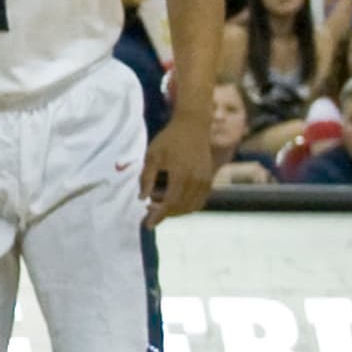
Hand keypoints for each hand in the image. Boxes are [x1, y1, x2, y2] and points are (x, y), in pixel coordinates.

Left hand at [144, 103, 218, 224]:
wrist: (193, 127)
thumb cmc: (169, 140)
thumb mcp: (152, 155)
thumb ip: (147, 178)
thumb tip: (142, 198)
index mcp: (180, 175)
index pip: (169, 203)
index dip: (157, 216)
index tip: (147, 225)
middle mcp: (196, 181)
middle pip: (180, 208)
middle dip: (164, 214)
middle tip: (149, 212)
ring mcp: (205, 181)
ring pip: (191, 207)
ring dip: (176, 212)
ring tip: (160, 206)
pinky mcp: (209, 180)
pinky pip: (199, 201)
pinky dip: (187, 206)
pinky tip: (174, 202)